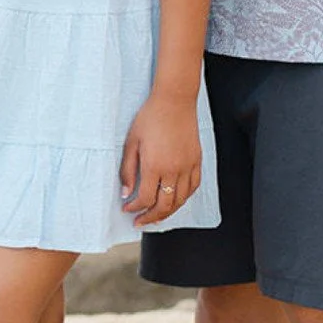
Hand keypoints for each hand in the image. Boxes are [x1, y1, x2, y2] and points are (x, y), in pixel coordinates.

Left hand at [120, 91, 201, 227]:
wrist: (174, 101)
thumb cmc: (150, 117)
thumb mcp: (132, 142)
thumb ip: (128, 170)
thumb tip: (126, 192)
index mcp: (154, 166)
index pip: (145, 198)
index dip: (135, 208)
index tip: (127, 209)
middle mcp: (173, 170)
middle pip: (164, 205)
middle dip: (150, 217)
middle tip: (140, 221)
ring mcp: (188, 167)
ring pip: (180, 200)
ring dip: (168, 212)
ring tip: (157, 216)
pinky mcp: (197, 161)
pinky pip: (193, 188)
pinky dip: (184, 198)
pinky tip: (175, 200)